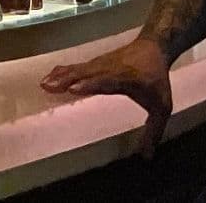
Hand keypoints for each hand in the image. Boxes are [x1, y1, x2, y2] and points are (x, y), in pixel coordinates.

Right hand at [40, 37, 174, 156]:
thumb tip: (146, 157)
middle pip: (84, 73)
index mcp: (123, 78)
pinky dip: (63, 70)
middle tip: (47, 87)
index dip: (89, 84)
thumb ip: (154, 131)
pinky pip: (78, 66)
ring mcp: (100, 62)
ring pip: (78, 68)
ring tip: (44, 83)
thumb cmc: (156, 78)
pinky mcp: (96, 61)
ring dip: (61, 75)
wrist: (154, 46)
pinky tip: (51, 75)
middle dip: (66, 80)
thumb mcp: (161, 107)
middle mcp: (108, 68)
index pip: (104, 80)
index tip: (73, 89)